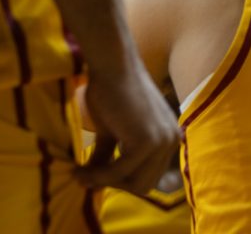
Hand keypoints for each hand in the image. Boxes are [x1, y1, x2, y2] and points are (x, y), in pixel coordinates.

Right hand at [76, 57, 180, 197]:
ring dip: (103, 182)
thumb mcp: (112, 132)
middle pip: (145, 185)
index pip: (151, 177)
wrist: (112, 66)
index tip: (97, 178)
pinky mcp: (147, 142)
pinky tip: (79, 170)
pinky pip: (120, 172)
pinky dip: (98, 175)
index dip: (124, 182)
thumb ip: (109, 157)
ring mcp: (162, 142)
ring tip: (79, 175)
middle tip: (87, 177)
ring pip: (134, 183)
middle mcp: (171, 140)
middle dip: (115, 185)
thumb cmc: (110, 91)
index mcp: (169, 137)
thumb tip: (93, 185)